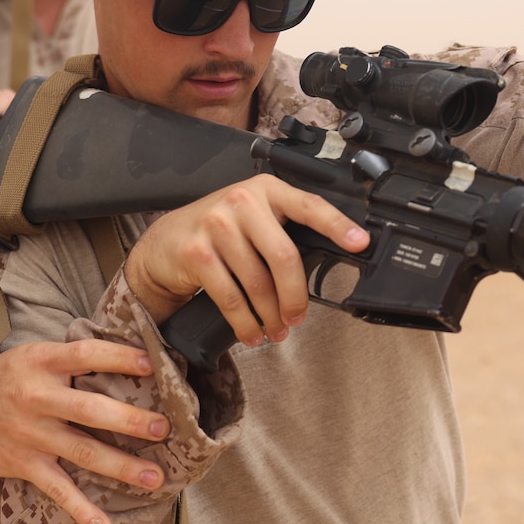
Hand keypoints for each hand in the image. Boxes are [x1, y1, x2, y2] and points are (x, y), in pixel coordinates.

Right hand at [0, 338, 170, 523]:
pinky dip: (80, 508)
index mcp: (42, 362)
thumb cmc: (3, 379)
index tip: (153, 365)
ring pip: (82, 451)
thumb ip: (69, 359)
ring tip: (154, 477)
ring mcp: (32, 434)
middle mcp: (38, 398)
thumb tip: (125, 358)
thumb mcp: (32, 355)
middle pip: (90, 409)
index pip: (86, 355)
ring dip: (120, 466)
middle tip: (164, 429)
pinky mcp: (24, 463)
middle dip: (130, 420)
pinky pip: (57, 488)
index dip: (120, 358)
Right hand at [123, 174, 369, 344]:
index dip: (337, 225)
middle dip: (295, 297)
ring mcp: (217, 225)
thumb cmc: (217, 233)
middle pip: (285, 257)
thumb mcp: (252, 220)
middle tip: (296, 318)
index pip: (309, 206)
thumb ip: (283, 231)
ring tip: (275, 331)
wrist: (163, 245)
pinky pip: (232, 298)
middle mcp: (242, 202)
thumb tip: (326, 262)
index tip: (360, 243)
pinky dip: (245, 323)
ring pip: (258, 284)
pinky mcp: (197, 252)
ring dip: (270, 317)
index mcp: (266, 191)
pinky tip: (251, 333)